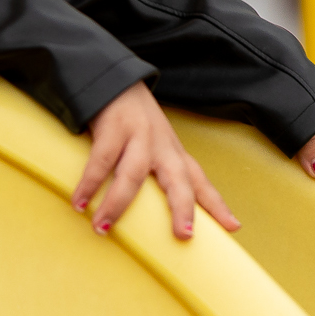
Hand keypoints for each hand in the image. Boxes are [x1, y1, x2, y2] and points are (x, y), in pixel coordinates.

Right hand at [74, 82, 239, 238]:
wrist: (114, 80)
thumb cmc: (134, 121)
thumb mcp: (156, 145)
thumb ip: (159, 173)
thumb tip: (154, 213)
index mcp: (174, 153)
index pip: (200, 181)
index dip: (217, 205)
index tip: (234, 227)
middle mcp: (162, 146)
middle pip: (178, 179)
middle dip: (183, 207)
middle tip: (184, 235)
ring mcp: (138, 135)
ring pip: (134, 173)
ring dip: (117, 203)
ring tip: (103, 227)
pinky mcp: (113, 127)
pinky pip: (101, 160)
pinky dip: (89, 183)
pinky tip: (80, 202)